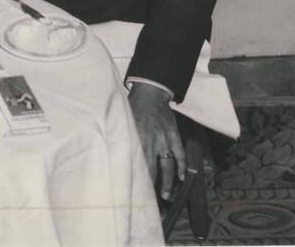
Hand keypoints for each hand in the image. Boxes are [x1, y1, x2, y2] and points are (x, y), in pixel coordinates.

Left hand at [128, 82, 184, 200]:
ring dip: (168, 182)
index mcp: (136, 139)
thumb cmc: (132, 109)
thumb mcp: (123, 123)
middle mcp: (151, 141)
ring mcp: (164, 139)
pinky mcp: (174, 135)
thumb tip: (112, 157)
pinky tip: (182, 177)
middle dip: (152, 188)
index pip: (136, 166)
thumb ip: (121, 140)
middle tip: (151, 203)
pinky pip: (180, 154)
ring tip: (166, 196)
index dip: (136, 181)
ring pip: (168, 166)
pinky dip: (182, 166)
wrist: (150, 92)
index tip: (134, 194)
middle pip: (152, 170)